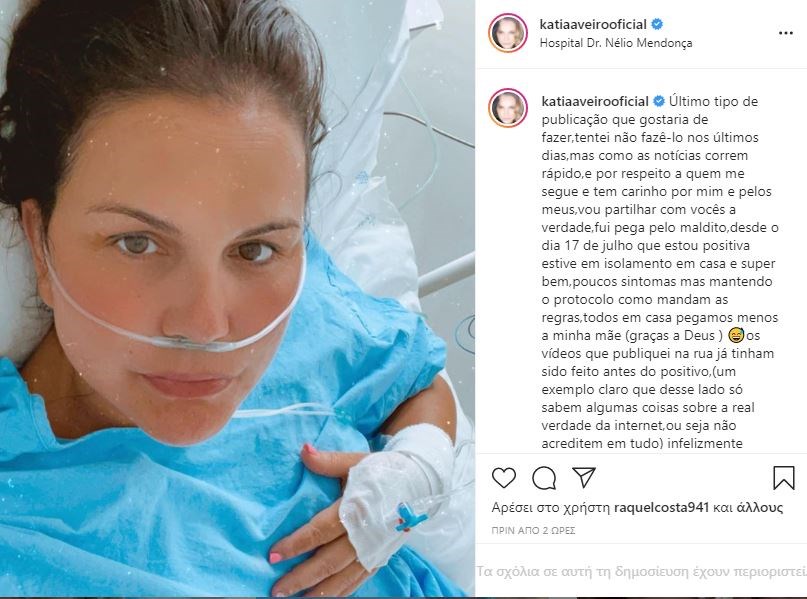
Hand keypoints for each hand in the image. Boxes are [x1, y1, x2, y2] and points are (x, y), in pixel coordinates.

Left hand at [269, 445, 374, 597]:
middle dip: (301, 577)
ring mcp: (375, 549)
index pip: (321, 531)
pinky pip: (359, 580)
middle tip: (276, 589)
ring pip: (343, 577)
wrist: (420, 482)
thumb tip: (303, 451)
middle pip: (329, 561)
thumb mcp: (356, 461)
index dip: (297, 544)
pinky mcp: (381, 556)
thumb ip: (328, 461)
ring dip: (319, 591)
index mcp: (357, 508)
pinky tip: (323, 597)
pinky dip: (341, 591)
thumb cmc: (383, 470)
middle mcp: (366, 534)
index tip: (274, 555)